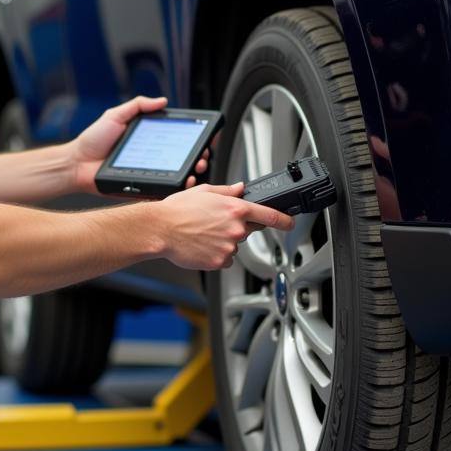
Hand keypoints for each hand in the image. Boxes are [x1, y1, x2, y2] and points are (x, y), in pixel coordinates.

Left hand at [71, 95, 210, 192]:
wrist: (76, 164)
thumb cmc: (92, 141)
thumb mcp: (115, 115)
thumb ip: (138, 105)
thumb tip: (162, 100)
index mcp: (148, 141)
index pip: (178, 140)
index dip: (194, 140)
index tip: (205, 139)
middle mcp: (152, 158)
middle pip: (183, 160)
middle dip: (199, 158)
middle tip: (203, 157)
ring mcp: (148, 175)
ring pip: (177, 178)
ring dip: (192, 175)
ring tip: (197, 171)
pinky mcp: (142, 190)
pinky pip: (162, 192)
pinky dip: (176, 191)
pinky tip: (184, 185)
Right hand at [156, 183, 294, 270]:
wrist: (160, 229)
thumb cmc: (178, 210)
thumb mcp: (205, 191)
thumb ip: (227, 191)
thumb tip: (240, 189)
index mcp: (235, 208)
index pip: (269, 215)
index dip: (283, 220)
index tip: (290, 222)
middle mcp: (236, 228)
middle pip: (248, 230)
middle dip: (236, 227)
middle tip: (214, 224)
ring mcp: (229, 247)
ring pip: (234, 246)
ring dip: (224, 241)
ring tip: (202, 234)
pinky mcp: (220, 262)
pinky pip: (225, 259)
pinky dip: (216, 254)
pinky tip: (202, 245)